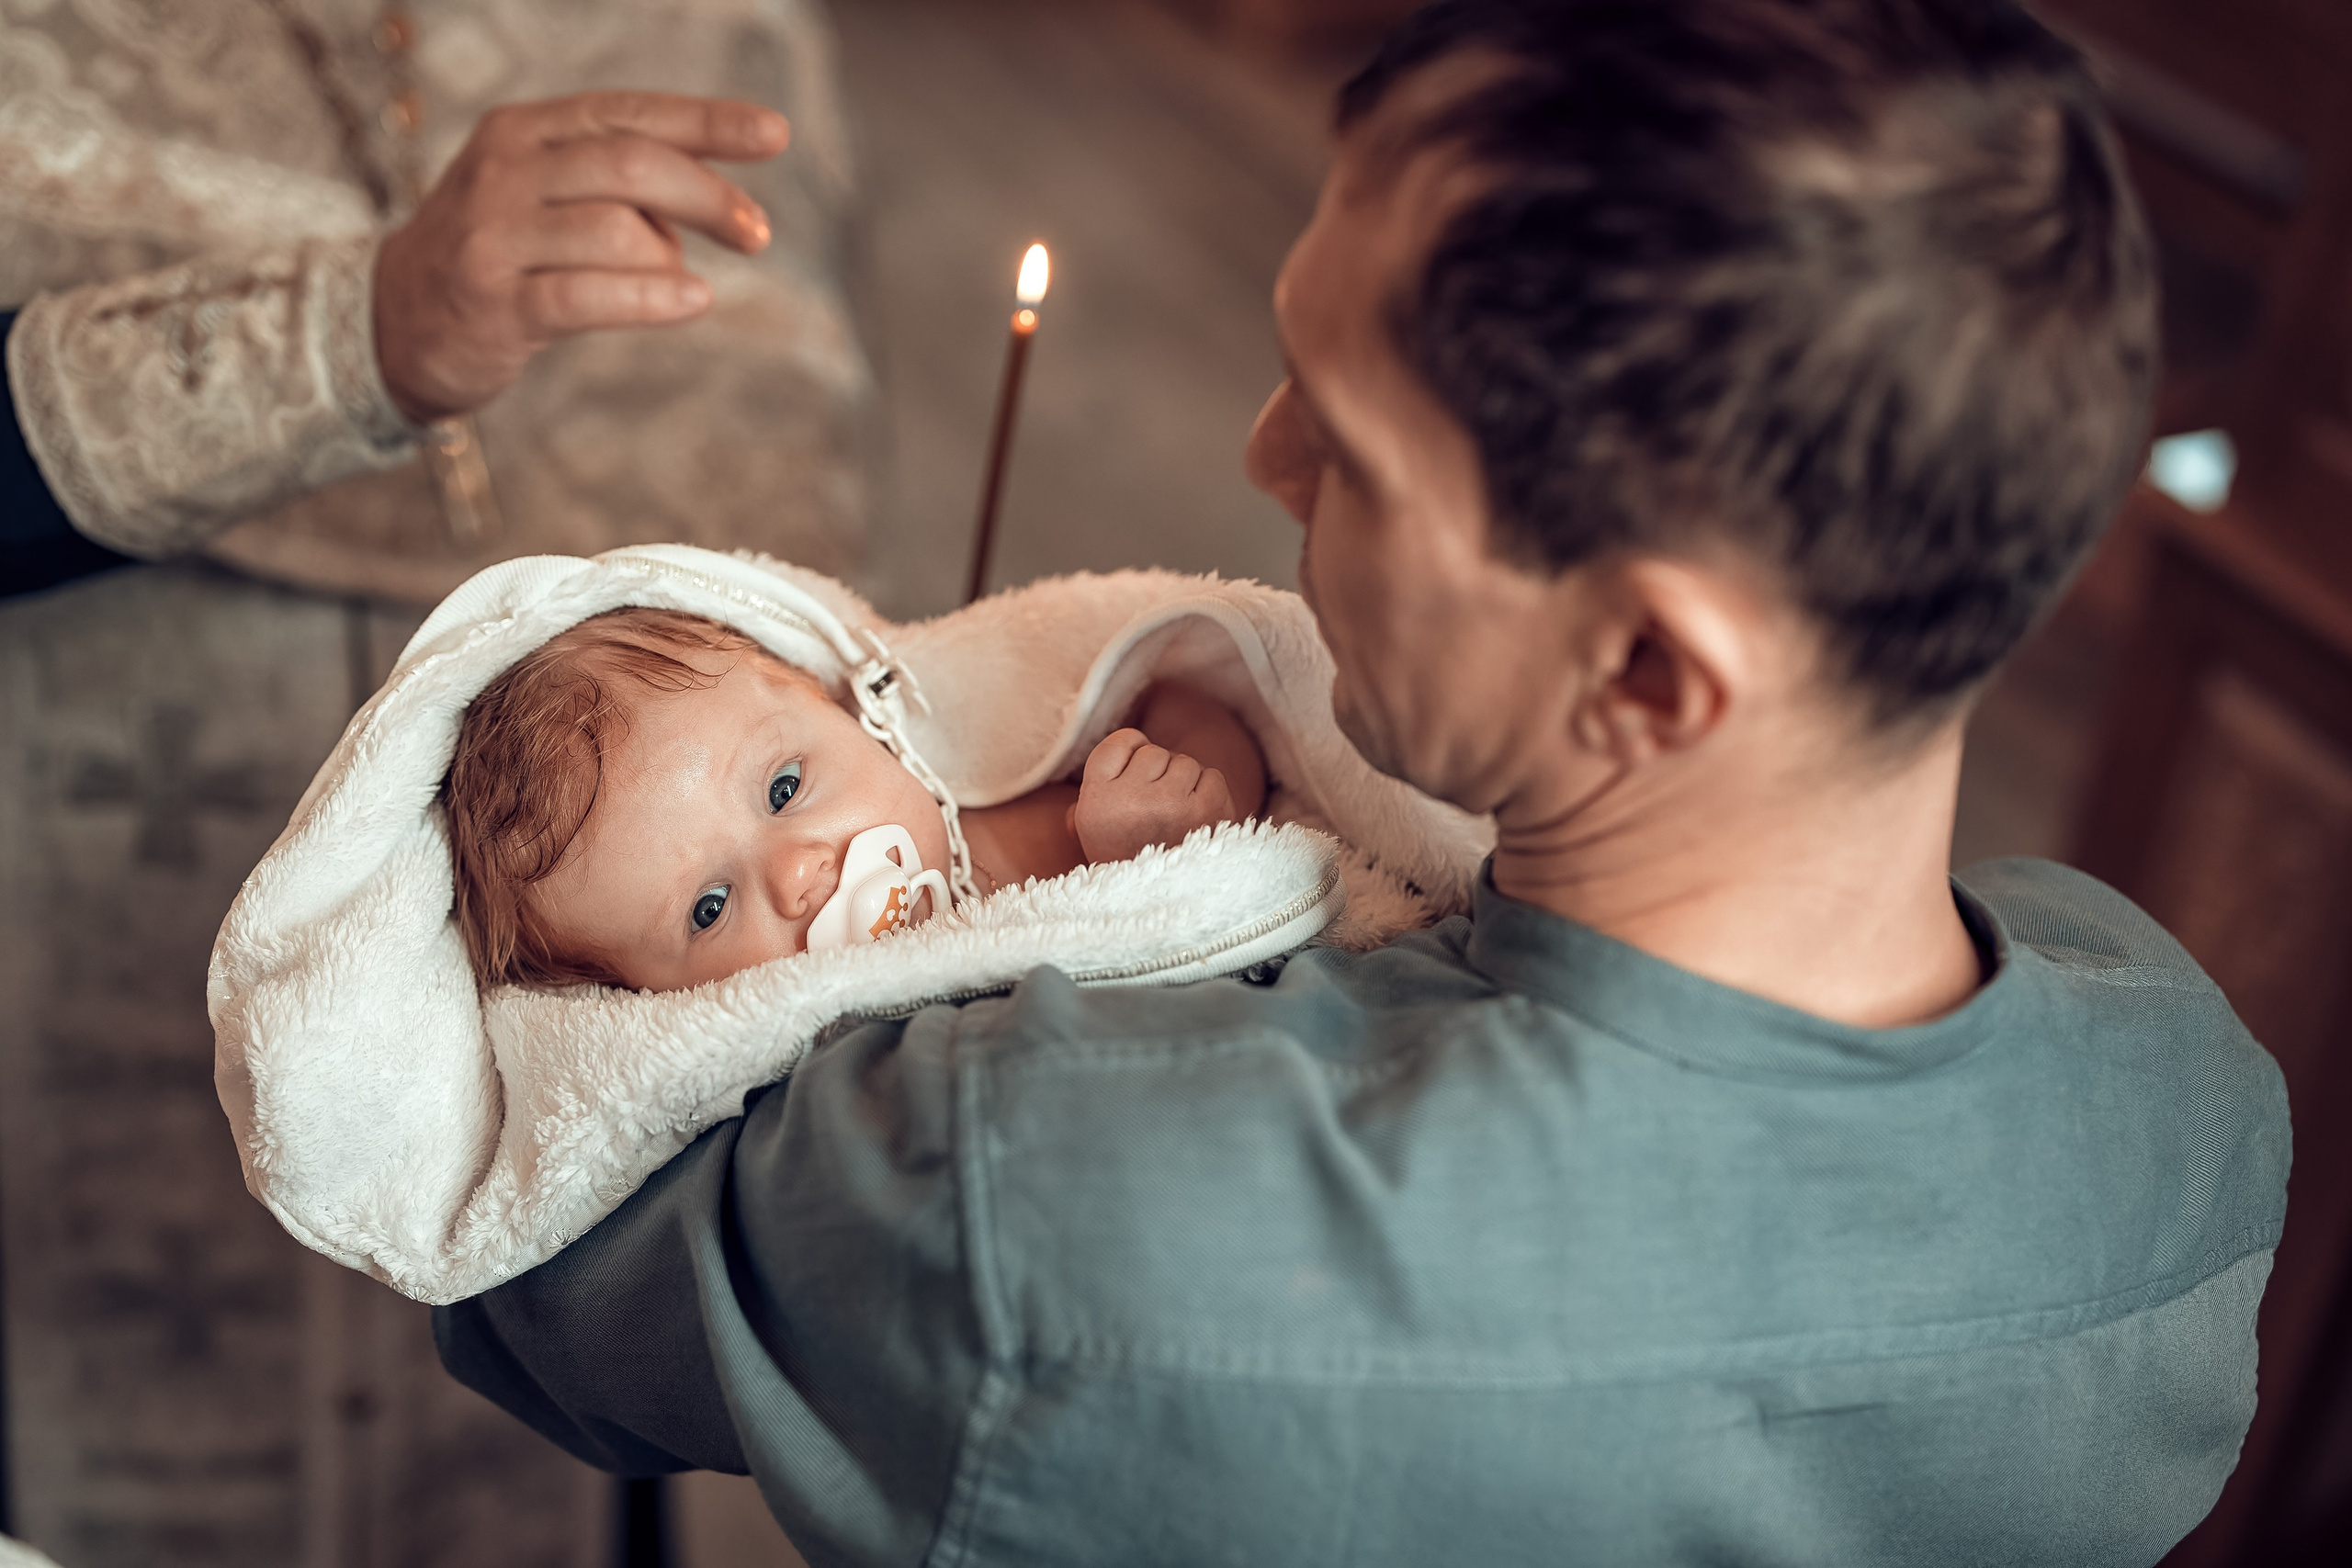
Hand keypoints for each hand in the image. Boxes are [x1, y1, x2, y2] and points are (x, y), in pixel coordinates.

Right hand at [372, 91, 788, 423]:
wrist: (395, 322)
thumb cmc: (498, 255)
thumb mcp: (544, 195)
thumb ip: (616, 185)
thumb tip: (710, 204)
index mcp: (523, 130)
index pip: (629, 113)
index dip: (707, 122)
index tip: (773, 135)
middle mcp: (504, 171)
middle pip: (632, 164)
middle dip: (708, 196)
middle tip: (756, 234)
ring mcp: (494, 238)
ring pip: (616, 230)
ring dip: (671, 258)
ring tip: (683, 281)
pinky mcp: (495, 305)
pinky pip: (590, 296)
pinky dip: (653, 299)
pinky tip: (694, 300)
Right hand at [1068, 729, 1238, 862]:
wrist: (1163, 904)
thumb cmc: (1127, 859)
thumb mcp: (1089, 833)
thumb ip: (1085, 802)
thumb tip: (1094, 784)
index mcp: (1096, 801)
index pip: (1119, 742)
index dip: (1130, 754)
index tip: (1132, 778)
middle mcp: (1130, 800)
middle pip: (1153, 752)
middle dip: (1156, 774)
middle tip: (1154, 808)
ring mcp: (1171, 804)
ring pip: (1184, 762)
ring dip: (1183, 783)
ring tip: (1175, 815)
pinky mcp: (1207, 811)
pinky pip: (1212, 776)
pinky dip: (1208, 792)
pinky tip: (1197, 817)